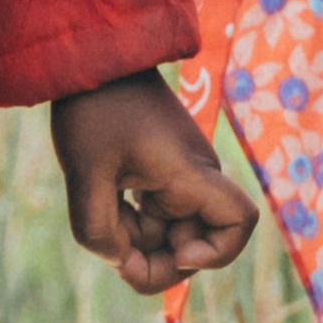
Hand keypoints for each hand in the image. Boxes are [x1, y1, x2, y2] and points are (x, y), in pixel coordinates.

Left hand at [54, 75, 255, 297]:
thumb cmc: (92, 108)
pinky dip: (131, 227)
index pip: (238, 222)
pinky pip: (155, 217)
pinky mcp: (157, 174)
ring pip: (170, 235)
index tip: (175, 250)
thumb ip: (98, 229)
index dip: (216, 253)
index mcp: (190, 174)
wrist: (90, 58)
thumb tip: (118, 261)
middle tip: (119, 261)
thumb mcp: (84, 173)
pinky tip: (103, 211)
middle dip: (162, 264)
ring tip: (101, 223)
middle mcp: (193, 179)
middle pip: (199, 244)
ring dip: (139, 245)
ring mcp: (176, 178)